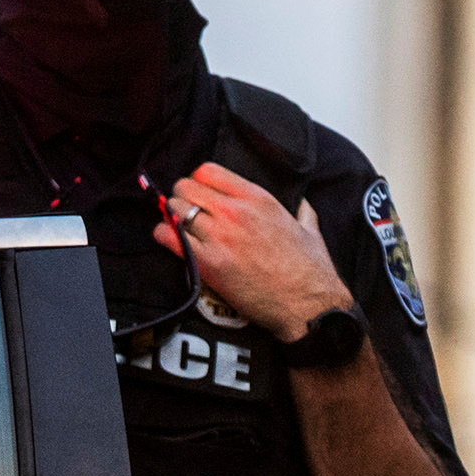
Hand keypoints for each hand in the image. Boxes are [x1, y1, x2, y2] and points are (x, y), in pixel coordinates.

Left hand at [154, 163, 353, 339]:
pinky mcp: (207, 263)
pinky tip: (171, 240)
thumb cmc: (310, 269)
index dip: (198, 180)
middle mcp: (235, 213)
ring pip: (175, 209)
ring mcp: (219, 237)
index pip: (208, 171)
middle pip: (186, 187)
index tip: (200, 192)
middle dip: (182, 197)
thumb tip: (301, 203)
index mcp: (258, 199)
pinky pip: (169, 237)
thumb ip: (301, 210)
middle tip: (186, 211)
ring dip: (173, 217)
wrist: (307, 304)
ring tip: (179, 227)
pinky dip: (164, 236)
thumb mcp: (309, 228)